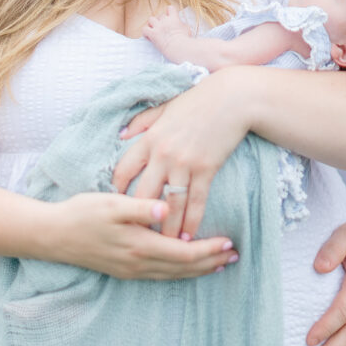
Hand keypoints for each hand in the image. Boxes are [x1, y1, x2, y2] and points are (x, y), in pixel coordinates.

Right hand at [50, 191, 236, 278]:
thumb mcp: (111, 203)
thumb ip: (139, 206)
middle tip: (235, 255)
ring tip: (219, 263)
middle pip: (183, 268)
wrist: (54, 234)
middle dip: (211, 262)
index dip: (208, 249)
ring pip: (173, 274)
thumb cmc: (84, 213)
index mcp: (140, 245)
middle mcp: (139, 263)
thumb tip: (164, 207)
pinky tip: (185, 266)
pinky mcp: (124, 269)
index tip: (229, 242)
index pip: (184, 253)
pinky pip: (161, 275)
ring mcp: (131, 269)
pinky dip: (180, 271)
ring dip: (198, 269)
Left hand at [113, 68, 249, 240]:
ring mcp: (185, 163)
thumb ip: (142, 122)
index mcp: (150, 138)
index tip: (113, 209)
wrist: (231, 98)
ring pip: (170, 204)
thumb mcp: (164, 107)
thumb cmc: (197, 100)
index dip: (116, 193)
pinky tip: (188, 236)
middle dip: (139, 219)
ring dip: (166, 228)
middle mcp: (163, 154)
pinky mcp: (206, 169)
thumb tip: (121, 135)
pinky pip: (196, 202)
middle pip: (144, 195)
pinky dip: (192, 222)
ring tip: (163, 247)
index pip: (124, 171)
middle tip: (134, 238)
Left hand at [142, 5, 193, 63]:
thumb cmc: (185, 39)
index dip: (169, 12)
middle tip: (163, 28)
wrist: (178, 47)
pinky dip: (146, 33)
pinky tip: (149, 37)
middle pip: (160, 15)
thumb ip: (182, 24)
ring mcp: (157, 27)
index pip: (170, 8)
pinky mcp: (152, 34)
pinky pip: (144, 30)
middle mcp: (165, 20)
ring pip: (150, 19)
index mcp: (174, 18)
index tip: (170, 18)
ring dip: (152, 24)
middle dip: (161, 21)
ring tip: (154, 30)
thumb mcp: (187, 29)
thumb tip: (181, 24)